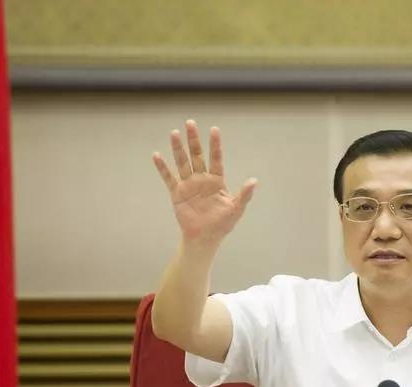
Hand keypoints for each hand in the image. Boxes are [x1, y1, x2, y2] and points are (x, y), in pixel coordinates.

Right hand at [152, 120, 256, 246]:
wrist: (205, 238)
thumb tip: (254, 181)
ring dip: (178, 148)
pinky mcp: (177, 193)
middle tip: (190, 122)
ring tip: (174, 133)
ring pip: (182, 162)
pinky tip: (157, 155)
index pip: (215, 158)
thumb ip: (245, 195)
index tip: (214, 129)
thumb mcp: (236, 209)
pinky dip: (162, 168)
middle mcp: (201, 179)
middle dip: (194, 140)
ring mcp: (188, 185)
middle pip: (197, 155)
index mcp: (216, 181)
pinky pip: (168, 178)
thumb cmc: (222, 224)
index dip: (215, 145)